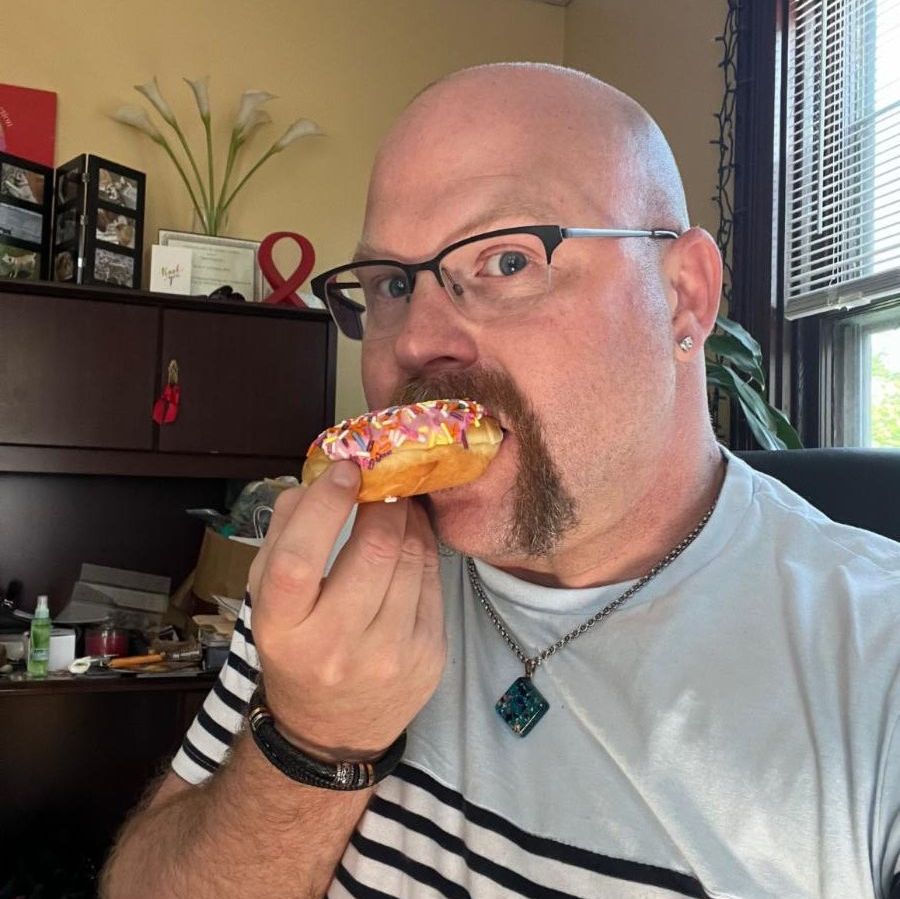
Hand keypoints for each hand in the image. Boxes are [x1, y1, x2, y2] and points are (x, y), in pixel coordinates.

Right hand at [248, 462, 445, 759]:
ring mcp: (389, 656)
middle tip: (384, 482)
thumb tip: (317, 481)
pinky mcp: (429, 657)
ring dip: (409, 520)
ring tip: (400, 505)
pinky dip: (426, 549)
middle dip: (385, 503)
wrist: (332, 732)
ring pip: (412, 560)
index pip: (298, 560)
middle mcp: (335, 647)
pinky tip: (414, 539)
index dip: (324, 507)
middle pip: (372, 552)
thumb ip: (282, 536)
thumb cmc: (296, 650)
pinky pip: (434, 582)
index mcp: (282, 629)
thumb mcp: (268, 600)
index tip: (345, 471)